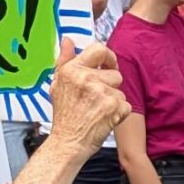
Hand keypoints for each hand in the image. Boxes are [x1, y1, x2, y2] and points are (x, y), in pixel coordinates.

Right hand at [48, 38, 130, 156]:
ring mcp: (100, 92)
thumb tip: (67, 40)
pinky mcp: (113, 107)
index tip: (108, 65)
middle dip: (110, 86)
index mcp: (73, 70)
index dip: (108, 57)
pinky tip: (105, 119)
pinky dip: (119, 114)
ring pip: (120, 91)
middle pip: (115, 73)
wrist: (67, 143)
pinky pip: (125, 105)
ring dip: (113, 101)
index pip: (99, 49)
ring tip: (98, 110)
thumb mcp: (58, 84)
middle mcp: (86, 79)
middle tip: (97, 98)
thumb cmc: (64, 116)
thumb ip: (64, 60)